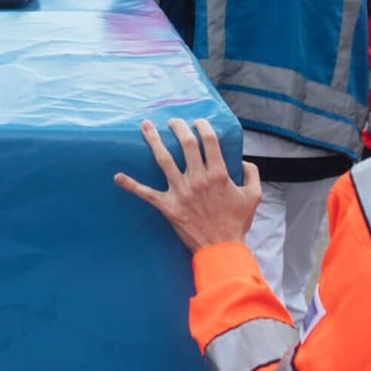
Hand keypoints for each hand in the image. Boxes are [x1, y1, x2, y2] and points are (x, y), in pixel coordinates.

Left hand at [113, 118, 259, 251]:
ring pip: (164, 160)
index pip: (209, 141)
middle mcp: (198, 179)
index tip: (198, 122)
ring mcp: (181, 192)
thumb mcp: (253, 196)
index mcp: (218, 174)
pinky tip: (117, 176)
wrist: (221, 249)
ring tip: (146, 126)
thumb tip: (245, 161)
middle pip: (186, 144)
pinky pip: (146, 194)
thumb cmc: (237, 223)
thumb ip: (252, 174)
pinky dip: (131, 185)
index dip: (203, 126)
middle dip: (178, 127)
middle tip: (172, 121)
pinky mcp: (168, 206)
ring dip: (153, 141)